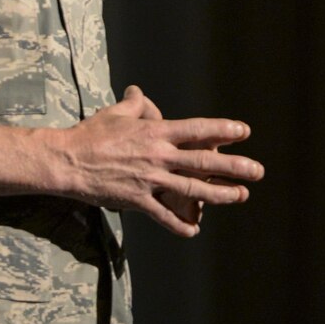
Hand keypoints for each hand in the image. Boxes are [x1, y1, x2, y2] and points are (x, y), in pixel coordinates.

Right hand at [52, 86, 262, 236]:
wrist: (67, 161)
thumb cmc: (91, 134)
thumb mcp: (115, 114)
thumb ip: (134, 105)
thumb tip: (139, 93)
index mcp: (156, 133)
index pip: (197, 130)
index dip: (222, 130)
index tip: (244, 132)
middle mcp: (158, 156)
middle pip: (203, 162)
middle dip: (234, 167)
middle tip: (257, 171)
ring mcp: (149, 179)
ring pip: (191, 189)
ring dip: (219, 194)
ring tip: (240, 195)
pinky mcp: (137, 200)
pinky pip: (163, 215)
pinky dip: (179, 225)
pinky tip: (195, 231)